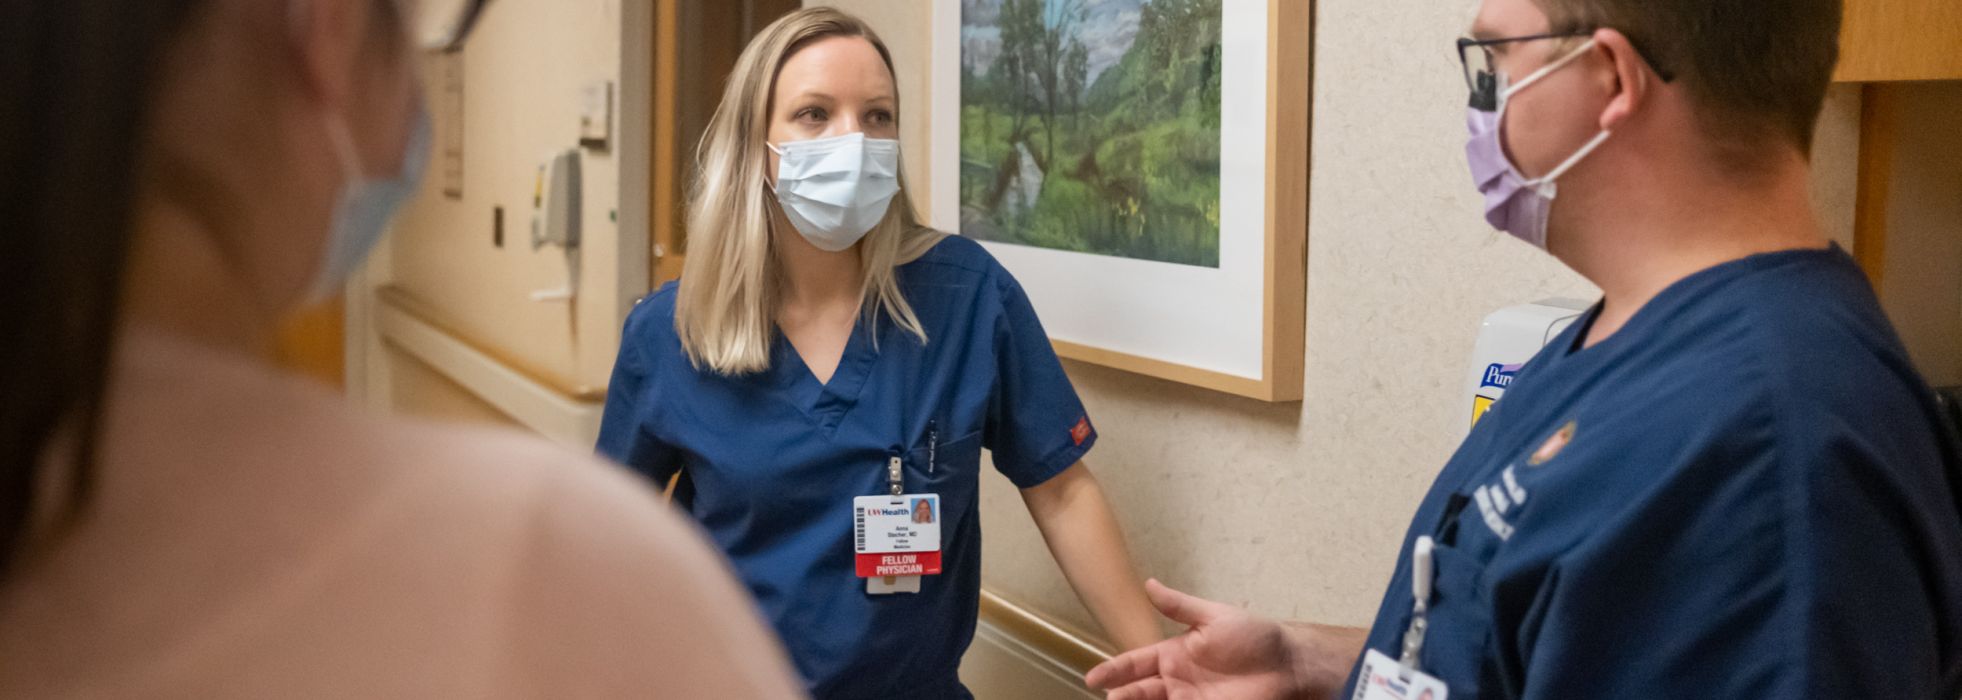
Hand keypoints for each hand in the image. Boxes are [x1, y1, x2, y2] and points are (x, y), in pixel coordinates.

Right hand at [1084, 579, 1305, 699]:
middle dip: (1122, 696)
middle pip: (1140, 690)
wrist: (1288, 664)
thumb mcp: (1214, 616)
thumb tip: (1148, 584)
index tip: (1093, 679)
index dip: (1114, 670)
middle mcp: (1177, 680)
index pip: (1136, 662)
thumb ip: (1179, 606)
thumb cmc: (1254, 636)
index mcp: (1174, 653)